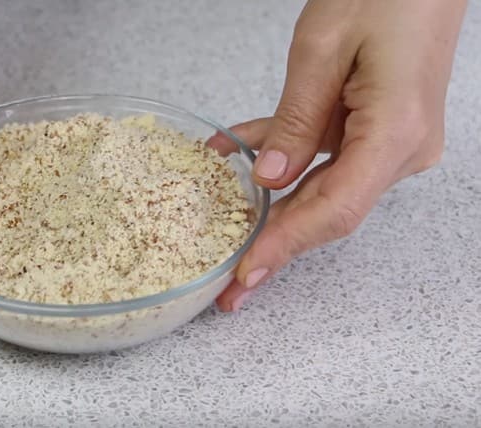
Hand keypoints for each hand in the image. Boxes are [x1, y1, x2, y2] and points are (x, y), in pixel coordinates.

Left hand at [213, 0, 465, 310]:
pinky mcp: (377, 130)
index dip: (286, 245)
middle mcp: (401, 149)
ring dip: (273, 211)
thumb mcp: (321, 49)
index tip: (247, 275)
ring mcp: (392, 142)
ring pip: (322, 190)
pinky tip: (236, 157)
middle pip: (329, 212)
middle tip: (234, 290)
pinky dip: (283, 160)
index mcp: (393, 131)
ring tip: (230, 246)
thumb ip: (295, 121)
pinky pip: (324, 157)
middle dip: (276, 248)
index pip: (333, 208)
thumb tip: (269, 180)